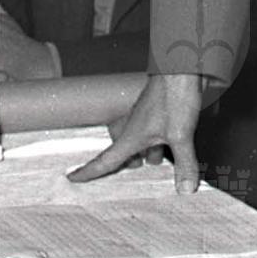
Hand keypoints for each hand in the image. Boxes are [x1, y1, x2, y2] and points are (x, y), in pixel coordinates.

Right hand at [67, 73, 204, 190]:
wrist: (182, 67)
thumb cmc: (172, 95)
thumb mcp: (180, 135)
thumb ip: (184, 163)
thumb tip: (185, 190)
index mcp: (131, 136)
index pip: (105, 160)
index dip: (88, 171)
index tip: (72, 177)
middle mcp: (135, 128)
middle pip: (123, 153)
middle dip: (124, 164)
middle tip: (123, 175)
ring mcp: (147, 119)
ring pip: (140, 143)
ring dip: (146, 154)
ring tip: (155, 164)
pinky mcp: (160, 113)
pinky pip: (154, 134)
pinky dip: (159, 144)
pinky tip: (173, 148)